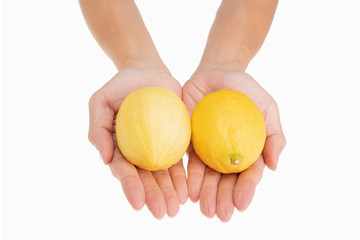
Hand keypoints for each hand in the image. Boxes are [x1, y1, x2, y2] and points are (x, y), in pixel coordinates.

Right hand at [88, 67, 187, 218]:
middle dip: (153, 196)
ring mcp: (157, 148)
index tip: (138, 203)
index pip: (124, 170)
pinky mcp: (175, 140)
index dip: (130, 186)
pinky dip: (183, 177)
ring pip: (164, 174)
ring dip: (169, 193)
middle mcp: (138, 152)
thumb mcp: (100, 102)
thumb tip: (104, 159)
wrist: (147, 72)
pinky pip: (180, 160)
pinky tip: (187, 191)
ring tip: (176, 209)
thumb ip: (98, 129)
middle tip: (163, 213)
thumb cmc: (120, 86)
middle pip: (145, 178)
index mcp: (118, 147)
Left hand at [183, 70, 285, 220]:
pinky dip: (189, 177)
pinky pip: (188, 161)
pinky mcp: (189, 141)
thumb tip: (273, 166)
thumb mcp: (267, 107)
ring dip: (206, 194)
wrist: (217, 72)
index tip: (242, 204)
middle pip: (226, 180)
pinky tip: (189, 191)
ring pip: (207, 176)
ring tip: (204, 209)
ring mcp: (207, 148)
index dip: (246, 189)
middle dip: (223, 198)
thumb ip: (275, 136)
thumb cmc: (246, 90)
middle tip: (220, 215)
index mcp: (248, 149)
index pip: (249, 173)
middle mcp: (227, 153)